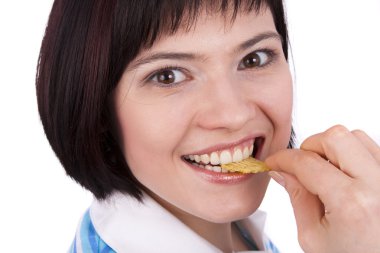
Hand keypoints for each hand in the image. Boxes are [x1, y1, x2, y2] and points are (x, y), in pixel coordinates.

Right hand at [266, 125, 379, 252]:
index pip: (307, 163)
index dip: (283, 158)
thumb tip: (283, 171)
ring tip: (326, 172)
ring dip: (334, 149)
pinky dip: (353, 155)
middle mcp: (379, 185)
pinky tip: (345, 176)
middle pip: (335, 137)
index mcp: (352, 204)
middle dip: (310, 146)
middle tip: (301, 165)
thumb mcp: (313, 237)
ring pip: (357, 137)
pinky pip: (373, 149)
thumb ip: (297, 198)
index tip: (275, 162)